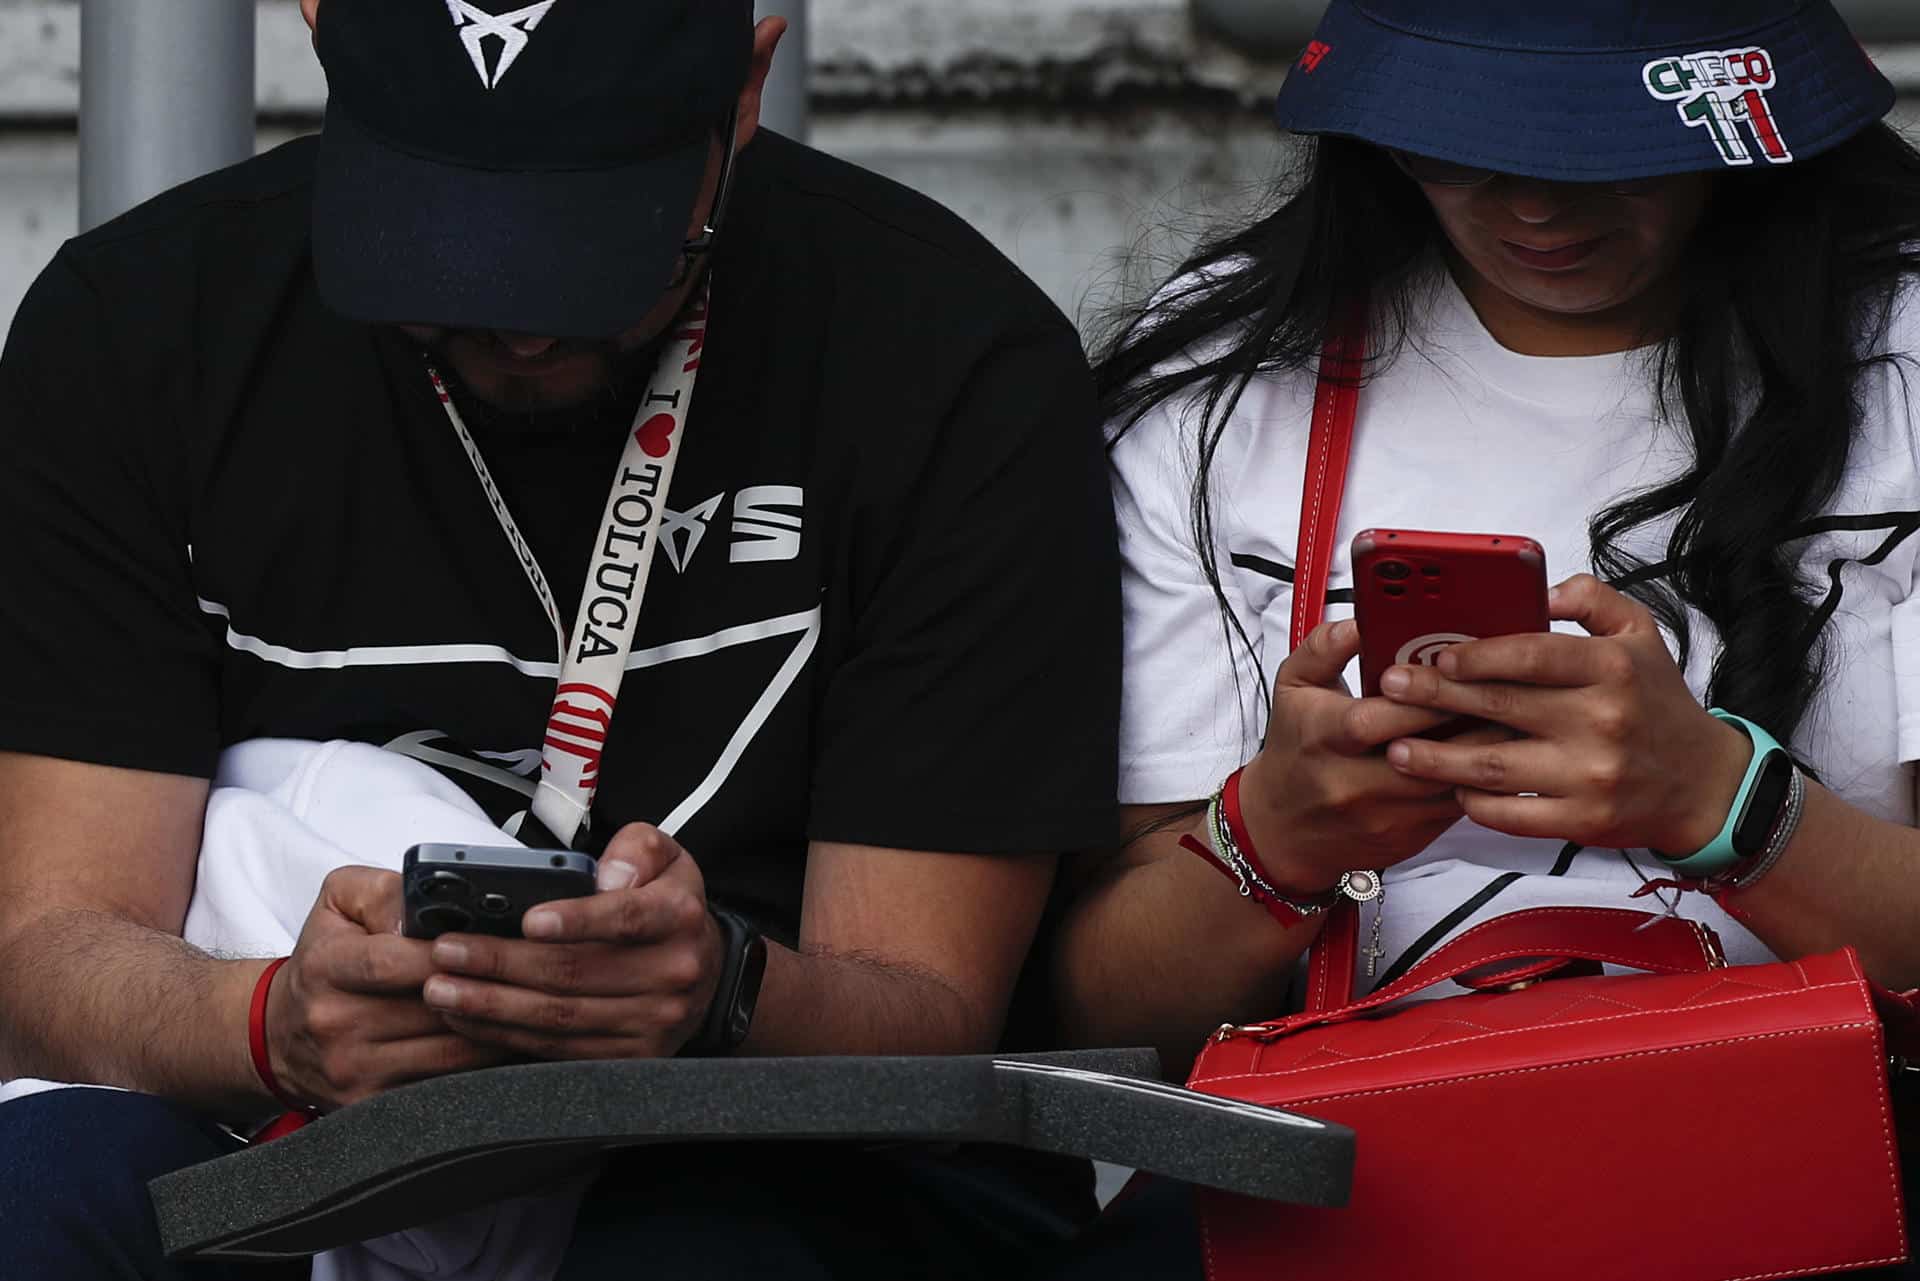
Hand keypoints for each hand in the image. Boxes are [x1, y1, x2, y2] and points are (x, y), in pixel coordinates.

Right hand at [268, 868, 510, 1110]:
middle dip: (487, 992)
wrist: (281, 1034)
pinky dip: (482, 1066)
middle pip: (431, 1010)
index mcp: (326, 967)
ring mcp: (353, 1069)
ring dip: (497, 1031)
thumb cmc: (323, 961)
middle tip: (534, 976)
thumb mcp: (340, 904)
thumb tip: (422, 910)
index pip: (390, 962)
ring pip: (449, 1053)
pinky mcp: (370, 1103)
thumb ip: (383, 893)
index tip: (487, 943)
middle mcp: (335, 1022)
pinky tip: (507, 1042)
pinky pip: (444, 1086)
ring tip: (533, 1008)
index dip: (445, 954)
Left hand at [422, 824, 724, 1059]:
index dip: (576, 920)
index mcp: (677, 917)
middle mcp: (672, 973)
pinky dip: (507, 1034)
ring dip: (492, 1005)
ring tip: (441, 989)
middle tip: (447, 953)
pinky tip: (469, 1018)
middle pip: (575, 973)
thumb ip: (636, 848)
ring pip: (560, 1016)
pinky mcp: (630, 1056)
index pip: (625, 918)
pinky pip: (559, 1048)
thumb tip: (604, 876)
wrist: (706, 970)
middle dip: (502, 963)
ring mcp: (652, 1022)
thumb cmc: (667, 904)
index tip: (528, 920)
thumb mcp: (665, 856)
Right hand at [1238, 618, 1504, 893]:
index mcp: (1323, 738)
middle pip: (1425, 756)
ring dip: (1485, 754)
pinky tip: (1498, 754)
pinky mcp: (1411, 837)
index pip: (1374, 720)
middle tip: (1505, 693)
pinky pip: (1457, 808)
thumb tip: (1359, 622)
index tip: (1453, 674)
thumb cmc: (1296, 749)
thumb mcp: (1293, 688)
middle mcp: (1352, 783)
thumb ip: (1324, 648)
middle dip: (1468, 724)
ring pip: (1451, 786)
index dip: (1419, 699)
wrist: (1285, 828)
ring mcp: (1385, 816)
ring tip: (1514, 721)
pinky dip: (1482, 781)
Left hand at [1377, 574, 1751, 851]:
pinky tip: (1449, 788)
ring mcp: (1591, 775)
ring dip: (1437, 759)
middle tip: (1389, 689)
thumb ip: (1590, 599)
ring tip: (1396, 749)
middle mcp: (1602, 720)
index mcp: (1611, 667)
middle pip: (1500, 707)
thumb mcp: (1640, 634)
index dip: (1477, 654)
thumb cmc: (1656, 702)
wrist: (1704, 784)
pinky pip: (1511, 814)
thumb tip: (1539, 589)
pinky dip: (1474, 803)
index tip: (1435, 653)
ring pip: (1494, 765)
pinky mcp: (1582, 820)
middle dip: (1434, 697)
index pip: (1531, 654)